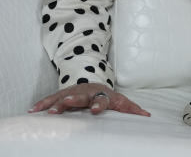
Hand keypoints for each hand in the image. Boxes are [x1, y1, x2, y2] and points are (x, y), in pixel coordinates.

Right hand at [29, 83, 149, 115]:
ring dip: (55, 104)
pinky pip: (51, 98)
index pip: (101, 99)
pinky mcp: (62, 94)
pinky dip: (43, 104)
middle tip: (65, 104)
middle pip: (80, 96)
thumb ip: (131, 109)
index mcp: (102, 95)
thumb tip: (147, 116)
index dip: (98, 104)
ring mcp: (73, 92)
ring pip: (63, 97)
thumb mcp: (121, 102)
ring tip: (48, 112)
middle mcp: (87, 92)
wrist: (95, 84)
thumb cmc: (109, 97)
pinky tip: (33, 110)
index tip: (95, 110)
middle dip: (73, 100)